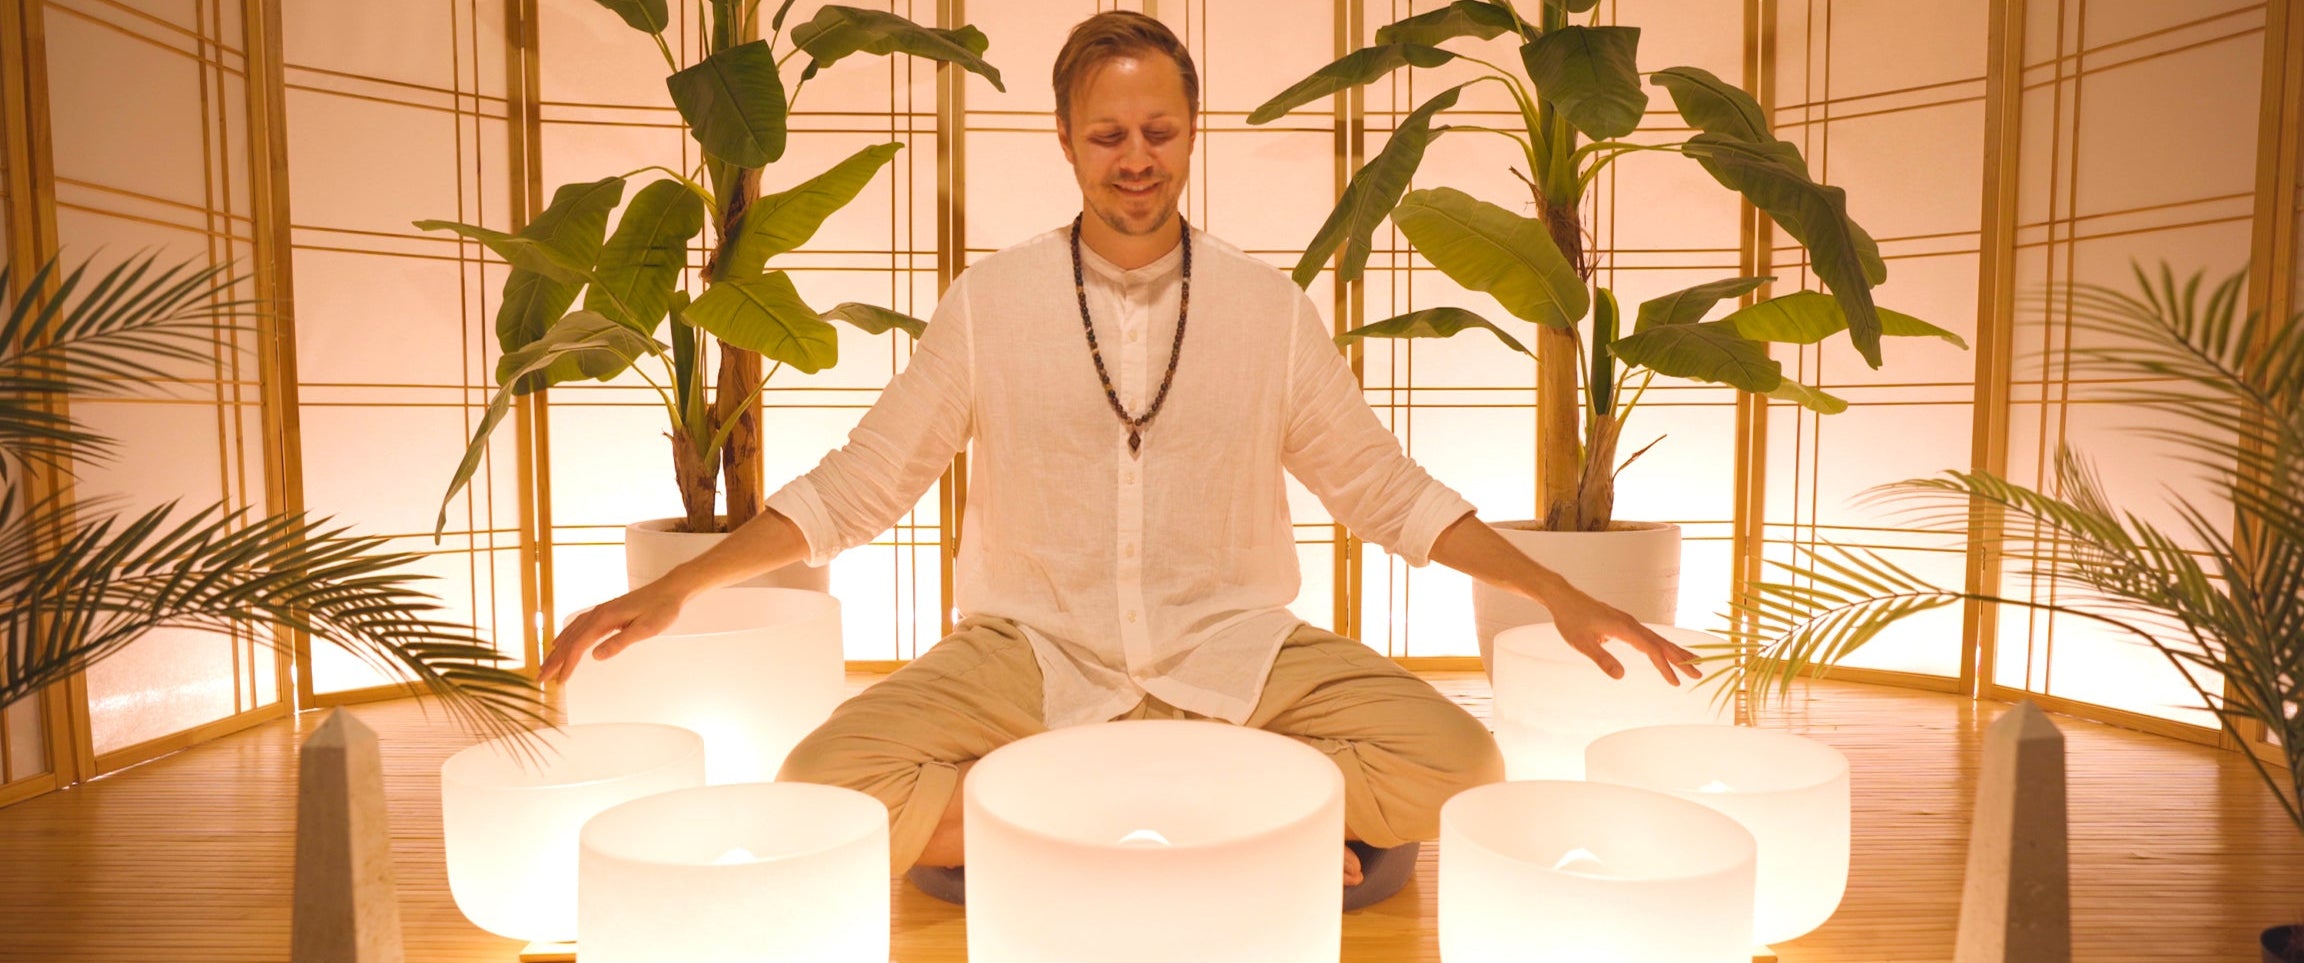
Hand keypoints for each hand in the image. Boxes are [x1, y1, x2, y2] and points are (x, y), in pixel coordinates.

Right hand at [539, 581, 689, 684]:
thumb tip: (596, 656)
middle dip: (554, 660)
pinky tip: (561, 641)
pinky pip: (578, 626)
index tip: (559, 682)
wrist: (670, 590)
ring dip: (557, 650)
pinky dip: (566, 636)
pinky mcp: (605, 611)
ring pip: (571, 632)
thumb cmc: (661, 609)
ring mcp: (600, 611)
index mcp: (605, 619)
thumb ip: (620, 642)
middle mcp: (597, 613)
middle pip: (569, 640)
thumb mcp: (645, 630)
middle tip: (540, 678)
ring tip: (546, 665)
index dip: (567, 665)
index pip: (579, 646)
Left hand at [1546, 589, 1701, 685]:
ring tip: (1693, 664)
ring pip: (1658, 639)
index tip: (1676, 682)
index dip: (1664, 667)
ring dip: (1675, 652)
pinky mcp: (1625, 623)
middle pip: (1662, 643)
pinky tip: (1667, 654)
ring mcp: (1630, 622)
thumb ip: (1602, 659)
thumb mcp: (1582, 643)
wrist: (1564, 598)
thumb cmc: (1571, 620)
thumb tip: (1621, 676)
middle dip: (1681, 659)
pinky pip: (1649, 637)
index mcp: (1624, 628)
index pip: (1651, 649)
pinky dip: (1662, 646)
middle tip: (1699, 674)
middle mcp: (1631, 624)